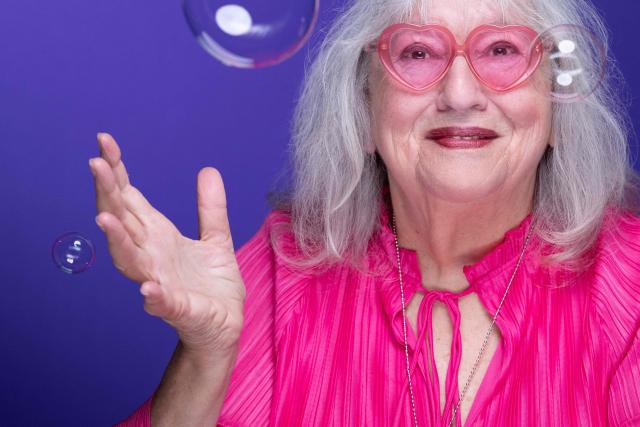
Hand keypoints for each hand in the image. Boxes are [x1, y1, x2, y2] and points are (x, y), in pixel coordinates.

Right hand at [89, 132, 244, 355]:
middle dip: (108, 194)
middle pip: (122, 221)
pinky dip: (154, 296)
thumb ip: (211, 208)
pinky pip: (163, 302)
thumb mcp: (217, 238)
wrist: (224, 325)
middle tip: (96, 163)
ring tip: (105, 218)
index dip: (117, 172)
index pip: (130, 200)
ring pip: (130, 260)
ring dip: (117, 240)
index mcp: (159, 237)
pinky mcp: (179, 309)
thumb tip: (208, 170)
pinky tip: (148, 287)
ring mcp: (161, 282)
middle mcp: (152, 256)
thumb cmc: (212, 285)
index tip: (105, 142)